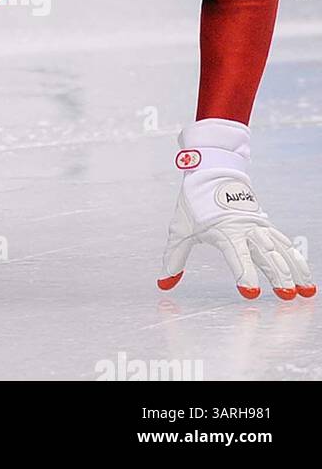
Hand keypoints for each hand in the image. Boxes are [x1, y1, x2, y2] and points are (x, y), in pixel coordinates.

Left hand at [157, 118, 313, 300]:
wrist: (211, 172)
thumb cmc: (194, 203)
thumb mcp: (179, 230)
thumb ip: (174, 259)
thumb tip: (163, 285)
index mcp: (224, 231)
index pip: (236, 256)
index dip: (244, 274)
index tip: (251, 292)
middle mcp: (245, 229)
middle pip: (265, 256)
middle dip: (277, 277)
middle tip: (285, 296)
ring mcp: (258, 226)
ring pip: (280, 250)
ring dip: (293, 270)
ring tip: (305, 291)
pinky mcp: (265, 224)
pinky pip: (284, 242)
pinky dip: (295, 258)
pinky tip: (304, 275)